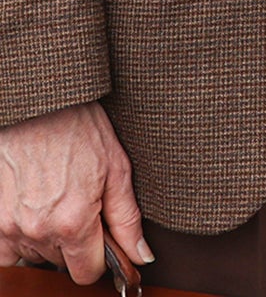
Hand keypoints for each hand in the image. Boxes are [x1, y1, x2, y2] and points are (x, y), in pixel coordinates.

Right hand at [0, 102, 150, 284]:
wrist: (43, 103)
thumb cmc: (80, 127)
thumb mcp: (116, 168)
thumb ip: (127, 220)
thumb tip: (141, 257)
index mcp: (74, 222)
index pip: (87, 273)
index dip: (100, 257)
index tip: (102, 237)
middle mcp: (40, 230)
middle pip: (63, 264)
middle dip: (77, 243)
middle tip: (82, 206)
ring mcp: (13, 227)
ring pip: (38, 256)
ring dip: (50, 240)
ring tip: (59, 201)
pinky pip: (7, 254)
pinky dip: (21, 243)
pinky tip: (36, 217)